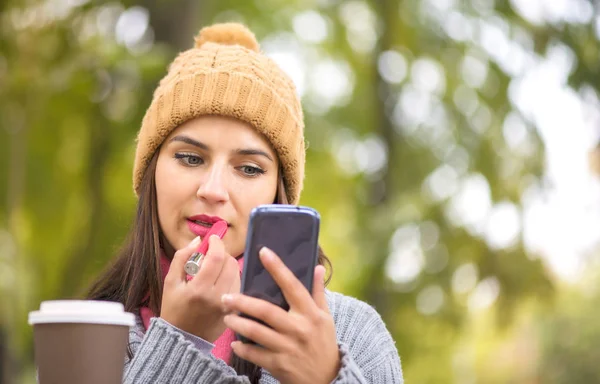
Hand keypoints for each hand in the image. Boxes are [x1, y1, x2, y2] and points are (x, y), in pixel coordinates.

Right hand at [161, 235, 240, 341]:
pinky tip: (220, 281)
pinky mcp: (235, 310)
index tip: (212, 238)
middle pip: (230, 263)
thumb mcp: (170, 282)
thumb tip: (198, 239)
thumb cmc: (174, 308)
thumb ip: (182, 257)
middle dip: (222, 253)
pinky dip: (231, 278)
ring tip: (215, 269)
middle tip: (212, 254)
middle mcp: (217, 297)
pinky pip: (238, 285)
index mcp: (199, 289)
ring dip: (228, 265)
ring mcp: (228, 305)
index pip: (216, 257)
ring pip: (237, 273)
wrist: (182, 339)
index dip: (216, 243)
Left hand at [221, 247, 339, 383]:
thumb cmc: (324, 343)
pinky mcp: (279, 365)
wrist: (328, 380)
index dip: (277, 268)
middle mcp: (299, 329)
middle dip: (243, 302)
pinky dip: (242, 348)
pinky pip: (255, 354)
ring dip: (238, 323)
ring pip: (256, 332)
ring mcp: (288, 348)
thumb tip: (317, 267)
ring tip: (227, 316)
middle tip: (226, 296)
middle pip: (266, 310)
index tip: (263, 252)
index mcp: (311, 314)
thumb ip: (318, 292)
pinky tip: (235, 342)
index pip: (292, 286)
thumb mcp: (325, 317)